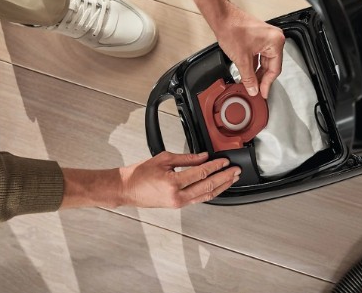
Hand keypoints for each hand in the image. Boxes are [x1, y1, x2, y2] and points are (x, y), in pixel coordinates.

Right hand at [60, 152, 239, 209]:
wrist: (126, 189)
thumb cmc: (139, 174)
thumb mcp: (164, 159)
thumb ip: (186, 158)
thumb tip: (203, 156)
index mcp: (173, 183)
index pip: (202, 173)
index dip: (216, 166)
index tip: (225, 160)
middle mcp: (177, 196)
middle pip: (208, 186)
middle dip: (224, 178)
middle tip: (235, 170)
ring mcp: (178, 202)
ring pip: (206, 195)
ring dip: (221, 187)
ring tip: (231, 179)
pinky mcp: (178, 205)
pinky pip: (199, 199)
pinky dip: (210, 191)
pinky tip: (217, 186)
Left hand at [185, 0, 285, 97]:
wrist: (221, 16)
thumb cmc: (232, 29)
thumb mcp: (242, 59)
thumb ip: (249, 77)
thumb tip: (254, 89)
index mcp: (275, 42)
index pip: (275, 69)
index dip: (267, 83)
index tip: (263, 93)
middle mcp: (274, 38)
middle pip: (271, 65)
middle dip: (262, 78)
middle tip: (256, 90)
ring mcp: (267, 36)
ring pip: (265, 60)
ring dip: (258, 71)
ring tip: (251, 83)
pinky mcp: (259, 36)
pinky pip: (260, 54)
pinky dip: (255, 64)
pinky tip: (249, 72)